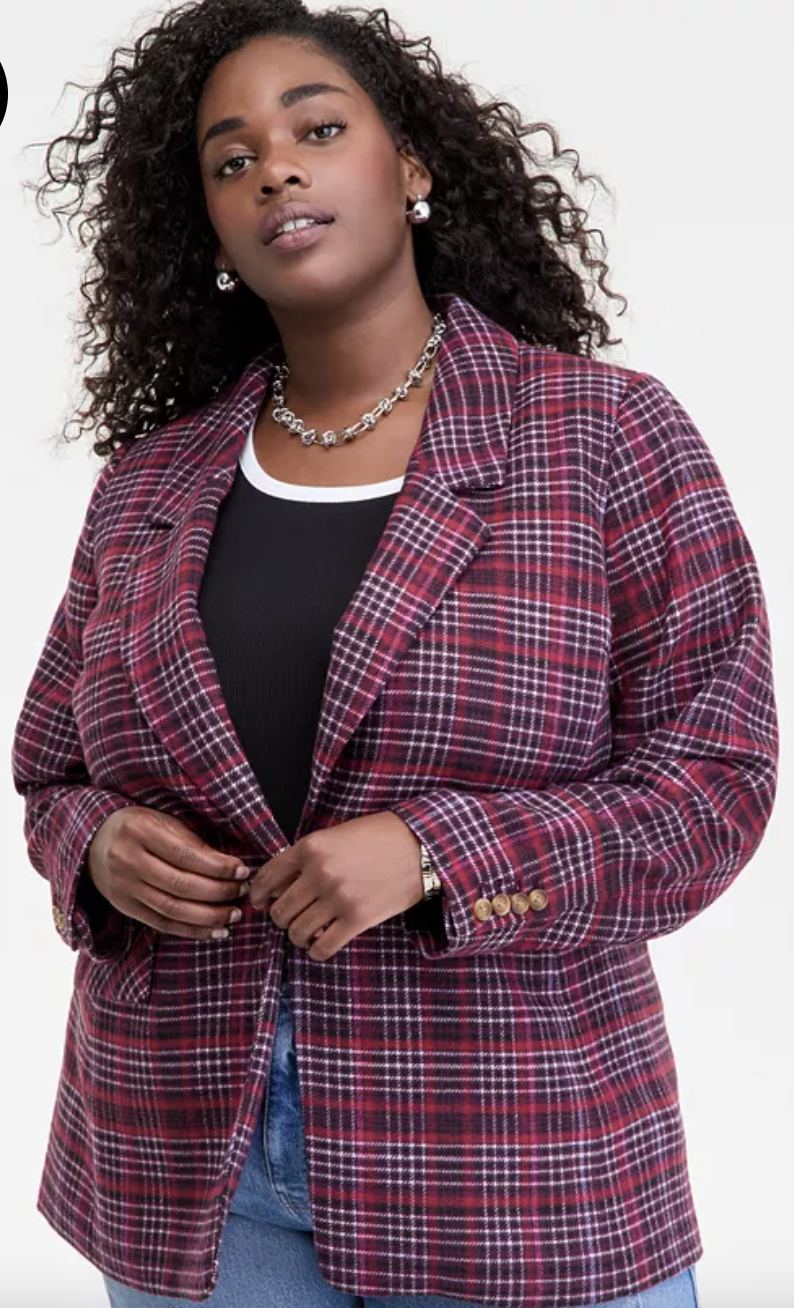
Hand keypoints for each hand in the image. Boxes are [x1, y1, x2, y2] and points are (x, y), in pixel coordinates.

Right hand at [86, 807, 250, 938]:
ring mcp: (123, 887)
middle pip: (180, 884)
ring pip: (172, 909)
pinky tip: (214, 931)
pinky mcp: (124, 907)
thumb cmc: (137, 826)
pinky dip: (191, 930)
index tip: (242, 871)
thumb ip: (191, 843)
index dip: (217, 867)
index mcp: (139, 831)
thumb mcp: (161, 821)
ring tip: (233, 915)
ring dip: (208, 916)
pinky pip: (161, 924)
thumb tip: (229, 867)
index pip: (185, 854)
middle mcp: (127, 860)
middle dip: (218, 892)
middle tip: (242, 892)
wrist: (92, 840)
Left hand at [247, 811, 426, 960]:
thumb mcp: (337, 834)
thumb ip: (309, 856)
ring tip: (307, 932)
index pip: (267, 877)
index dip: (258, 894)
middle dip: (280, 918)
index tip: (260, 902)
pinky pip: (323, 947)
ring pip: (297, 932)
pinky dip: (317, 950)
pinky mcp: (358, 919)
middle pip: (280, 910)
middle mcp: (319, 873)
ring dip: (297, 936)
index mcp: (311, 847)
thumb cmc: (380, 836)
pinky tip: (321, 944)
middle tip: (290, 918)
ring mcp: (338, 898)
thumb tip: (281, 885)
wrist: (422, 845)